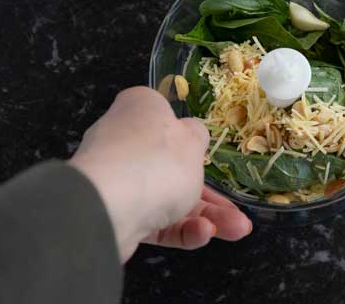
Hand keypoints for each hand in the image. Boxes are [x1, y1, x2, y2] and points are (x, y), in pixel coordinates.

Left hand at [68, 87, 251, 261]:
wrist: (108, 207)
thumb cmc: (157, 160)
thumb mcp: (193, 140)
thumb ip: (196, 136)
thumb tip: (190, 133)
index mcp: (138, 110)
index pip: (162, 116)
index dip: (188, 136)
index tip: (207, 151)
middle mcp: (123, 143)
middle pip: (173, 167)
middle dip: (211, 195)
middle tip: (237, 213)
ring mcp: (118, 182)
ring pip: (169, 200)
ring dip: (207, 216)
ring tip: (237, 230)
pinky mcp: (116, 216)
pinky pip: (155, 221)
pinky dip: (182, 229)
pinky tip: (204, 234)